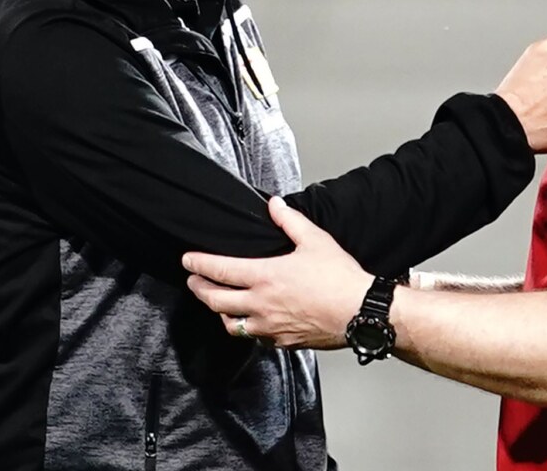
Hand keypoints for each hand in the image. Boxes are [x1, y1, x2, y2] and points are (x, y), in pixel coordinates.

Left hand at [183, 197, 371, 348]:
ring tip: (218, 303)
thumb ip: (290, 221)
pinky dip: (246, 327)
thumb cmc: (339, 278)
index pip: (220, 270)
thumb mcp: (315, 240)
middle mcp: (261, 304)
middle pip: (215, 300)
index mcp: (266, 277)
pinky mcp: (282, 342)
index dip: (198, 264)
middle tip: (193, 281)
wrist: (359, 313)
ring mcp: (269, 327)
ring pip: (231, 324)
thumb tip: (274, 205)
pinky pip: (254, 337)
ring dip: (219, 312)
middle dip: (199, 289)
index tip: (187, 260)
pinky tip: (251, 321)